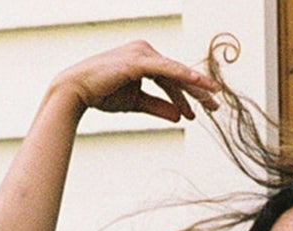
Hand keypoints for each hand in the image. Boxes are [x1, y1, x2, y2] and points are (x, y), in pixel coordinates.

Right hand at [52, 40, 219, 121]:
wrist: (77, 91)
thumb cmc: (103, 94)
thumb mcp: (137, 103)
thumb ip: (158, 107)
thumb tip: (180, 116)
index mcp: (145, 60)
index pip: (172, 78)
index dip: (187, 95)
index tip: (201, 111)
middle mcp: (145, 52)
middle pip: (177, 73)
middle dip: (197, 91)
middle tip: (215, 106)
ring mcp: (142, 54)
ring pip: (175, 72)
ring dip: (195, 87)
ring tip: (212, 100)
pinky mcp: (138, 61)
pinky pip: (166, 69)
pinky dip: (183, 76)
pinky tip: (198, 83)